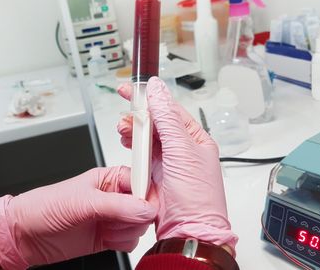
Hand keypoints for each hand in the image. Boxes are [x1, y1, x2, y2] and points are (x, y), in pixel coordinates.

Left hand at [0, 166, 157, 268]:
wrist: (24, 236)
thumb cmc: (44, 207)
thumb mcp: (81, 203)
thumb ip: (117, 206)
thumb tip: (146, 208)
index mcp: (109, 178)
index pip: (142, 181)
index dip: (148, 194)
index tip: (145, 207)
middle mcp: (113, 196)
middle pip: (145, 205)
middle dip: (135, 216)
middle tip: (115, 219)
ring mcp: (111, 217)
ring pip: (140, 225)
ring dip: (126, 231)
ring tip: (105, 229)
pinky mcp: (108, 236)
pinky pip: (130, 241)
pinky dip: (122, 243)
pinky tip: (105, 239)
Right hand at [117, 78, 237, 251]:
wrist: (187, 231)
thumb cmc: (196, 197)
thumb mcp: (182, 149)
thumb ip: (166, 118)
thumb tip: (157, 90)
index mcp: (195, 139)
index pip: (170, 110)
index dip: (151, 97)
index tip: (132, 89)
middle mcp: (181, 149)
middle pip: (156, 122)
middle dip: (139, 114)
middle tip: (124, 108)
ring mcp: (167, 162)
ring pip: (146, 137)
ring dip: (133, 130)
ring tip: (123, 128)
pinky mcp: (153, 175)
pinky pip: (139, 154)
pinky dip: (131, 146)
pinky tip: (126, 141)